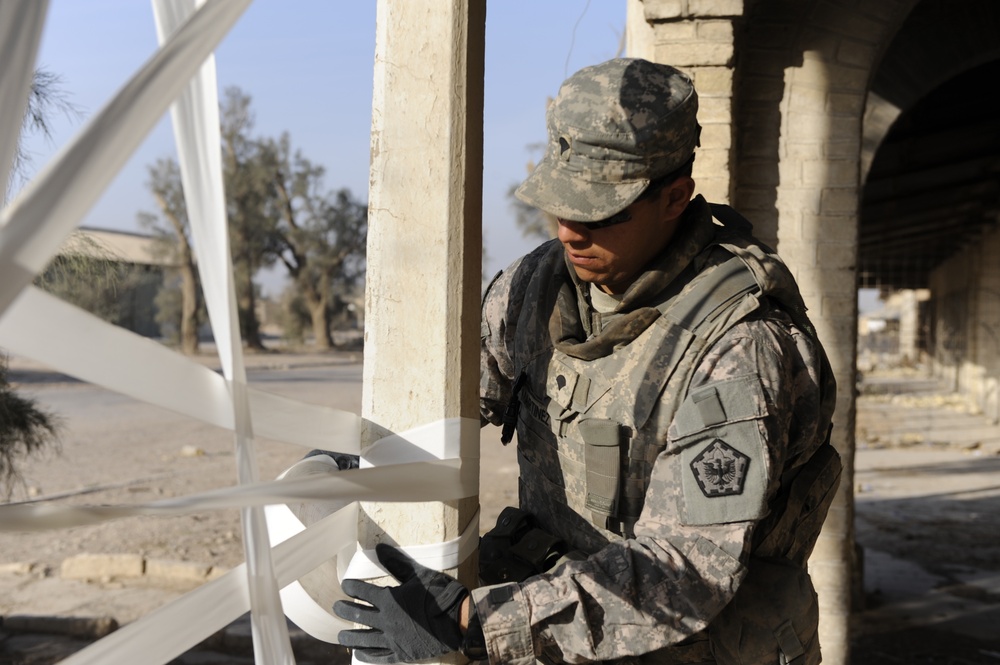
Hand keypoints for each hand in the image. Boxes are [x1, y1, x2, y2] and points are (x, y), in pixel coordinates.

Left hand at [335, 543, 467, 662]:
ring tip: (340, 635)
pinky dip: (367, 655)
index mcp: (390, 599)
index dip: (351, 588)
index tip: (346, 586)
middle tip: (336, 607)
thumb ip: (397, 563)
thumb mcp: (419, 574)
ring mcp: (393, 639)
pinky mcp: (401, 653)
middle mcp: (387, 620)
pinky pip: (379, 657)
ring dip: (349, 636)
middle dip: (344, 610)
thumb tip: (378, 548)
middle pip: (357, 615)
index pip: (361, 592)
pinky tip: (360, 653)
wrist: (460, 621)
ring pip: (364, 639)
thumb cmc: (441, 594)